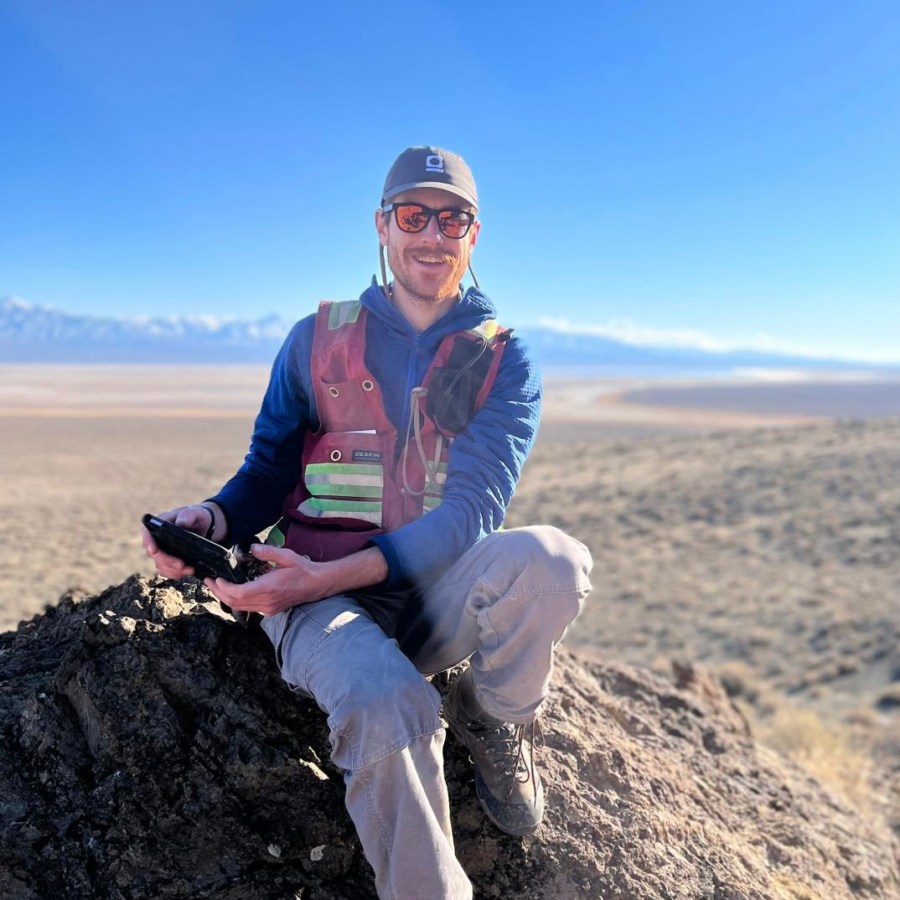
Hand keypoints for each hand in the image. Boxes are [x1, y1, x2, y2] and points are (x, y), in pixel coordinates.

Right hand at [142, 503, 222, 578]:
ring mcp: (163, 551)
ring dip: (173, 570)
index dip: (148, 542)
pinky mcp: (170, 560)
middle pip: (154, 554)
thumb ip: (188, 514)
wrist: (205, 526)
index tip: (153, 550)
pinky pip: (168, 571)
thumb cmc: (198, 516)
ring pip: (160, 565)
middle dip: (167, 561)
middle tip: (182, 565)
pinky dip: (177, 574)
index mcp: (159, 524)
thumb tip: (180, 523)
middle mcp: (157, 539)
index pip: (147, 533)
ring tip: (190, 570)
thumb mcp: (196, 512)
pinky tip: (189, 572)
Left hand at [204, 545, 323, 615]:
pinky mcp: (269, 611)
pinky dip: (236, 601)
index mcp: (268, 588)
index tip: (215, 578)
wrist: (317, 584)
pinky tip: (233, 591)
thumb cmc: (302, 569)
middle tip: (208, 581)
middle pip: (234, 602)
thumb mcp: (286, 555)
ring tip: (216, 586)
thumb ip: (267, 552)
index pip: (238, 593)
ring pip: (239, 607)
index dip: (223, 587)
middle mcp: (266, 602)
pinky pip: (248, 608)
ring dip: (226, 597)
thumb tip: (252, 548)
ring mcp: (268, 608)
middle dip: (219, 592)